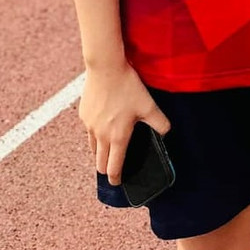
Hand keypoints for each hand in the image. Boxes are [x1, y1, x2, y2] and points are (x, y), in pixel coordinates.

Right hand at [79, 59, 170, 186]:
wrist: (105, 67)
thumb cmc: (128, 86)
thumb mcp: (149, 105)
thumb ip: (160, 122)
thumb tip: (166, 133)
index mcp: (117, 137)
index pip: (114, 167)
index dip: (116, 178)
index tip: (118, 182)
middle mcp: (100, 135)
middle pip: (99, 163)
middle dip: (106, 169)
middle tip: (113, 169)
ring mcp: (89, 125)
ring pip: (92, 147)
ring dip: (99, 152)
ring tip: (108, 148)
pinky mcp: (83, 114)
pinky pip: (89, 129)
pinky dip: (95, 132)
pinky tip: (103, 123)